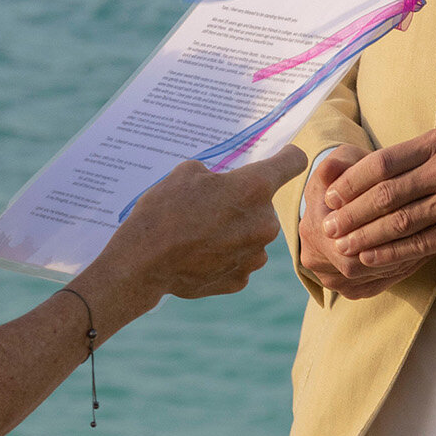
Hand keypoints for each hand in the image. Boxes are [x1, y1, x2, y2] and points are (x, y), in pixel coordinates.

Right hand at [101, 144, 307, 310]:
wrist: (143, 261)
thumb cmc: (163, 210)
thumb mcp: (185, 173)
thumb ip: (215, 175)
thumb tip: (220, 184)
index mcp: (254, 187)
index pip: (292, 162)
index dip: (287, 156)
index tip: (283, 156)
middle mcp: (263, 222)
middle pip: (263, 205)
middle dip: (242, 204)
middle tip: (209, 207)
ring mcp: (255, 254)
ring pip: (251, 235)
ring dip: (234, 232)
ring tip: (199, 234)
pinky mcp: (241, 279)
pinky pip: (239, 260)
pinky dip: (224, 256)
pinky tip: (198, 255)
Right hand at [297, 146, 433, 298]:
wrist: (342, 199)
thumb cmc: (350, 175)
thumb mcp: (346, 160)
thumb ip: (340, 163)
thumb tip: (330, 170)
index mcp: (313, 222)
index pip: (348, 235)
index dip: (380, 228)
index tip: (412, 215)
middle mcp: (313, 253)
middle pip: (356, 263)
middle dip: (393, 250)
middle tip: (427, 237)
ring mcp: (326, 275)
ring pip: (367, 277)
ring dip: (397, 262)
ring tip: (427, 245)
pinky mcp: (343, 287)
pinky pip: (371, 287)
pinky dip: (394, 273)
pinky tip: (417, 258)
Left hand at [320, 127, 435, 273]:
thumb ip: (419, 157)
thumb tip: (368, 170)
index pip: (384, 161)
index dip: (353, 180)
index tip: (332, 195)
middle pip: (386, 193)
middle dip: (351, 212)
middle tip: (327, 225)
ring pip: (399, 221)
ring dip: (365, 235)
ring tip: (342, 245)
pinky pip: (419, 244)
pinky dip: (390, 252)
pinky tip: (370, 257)